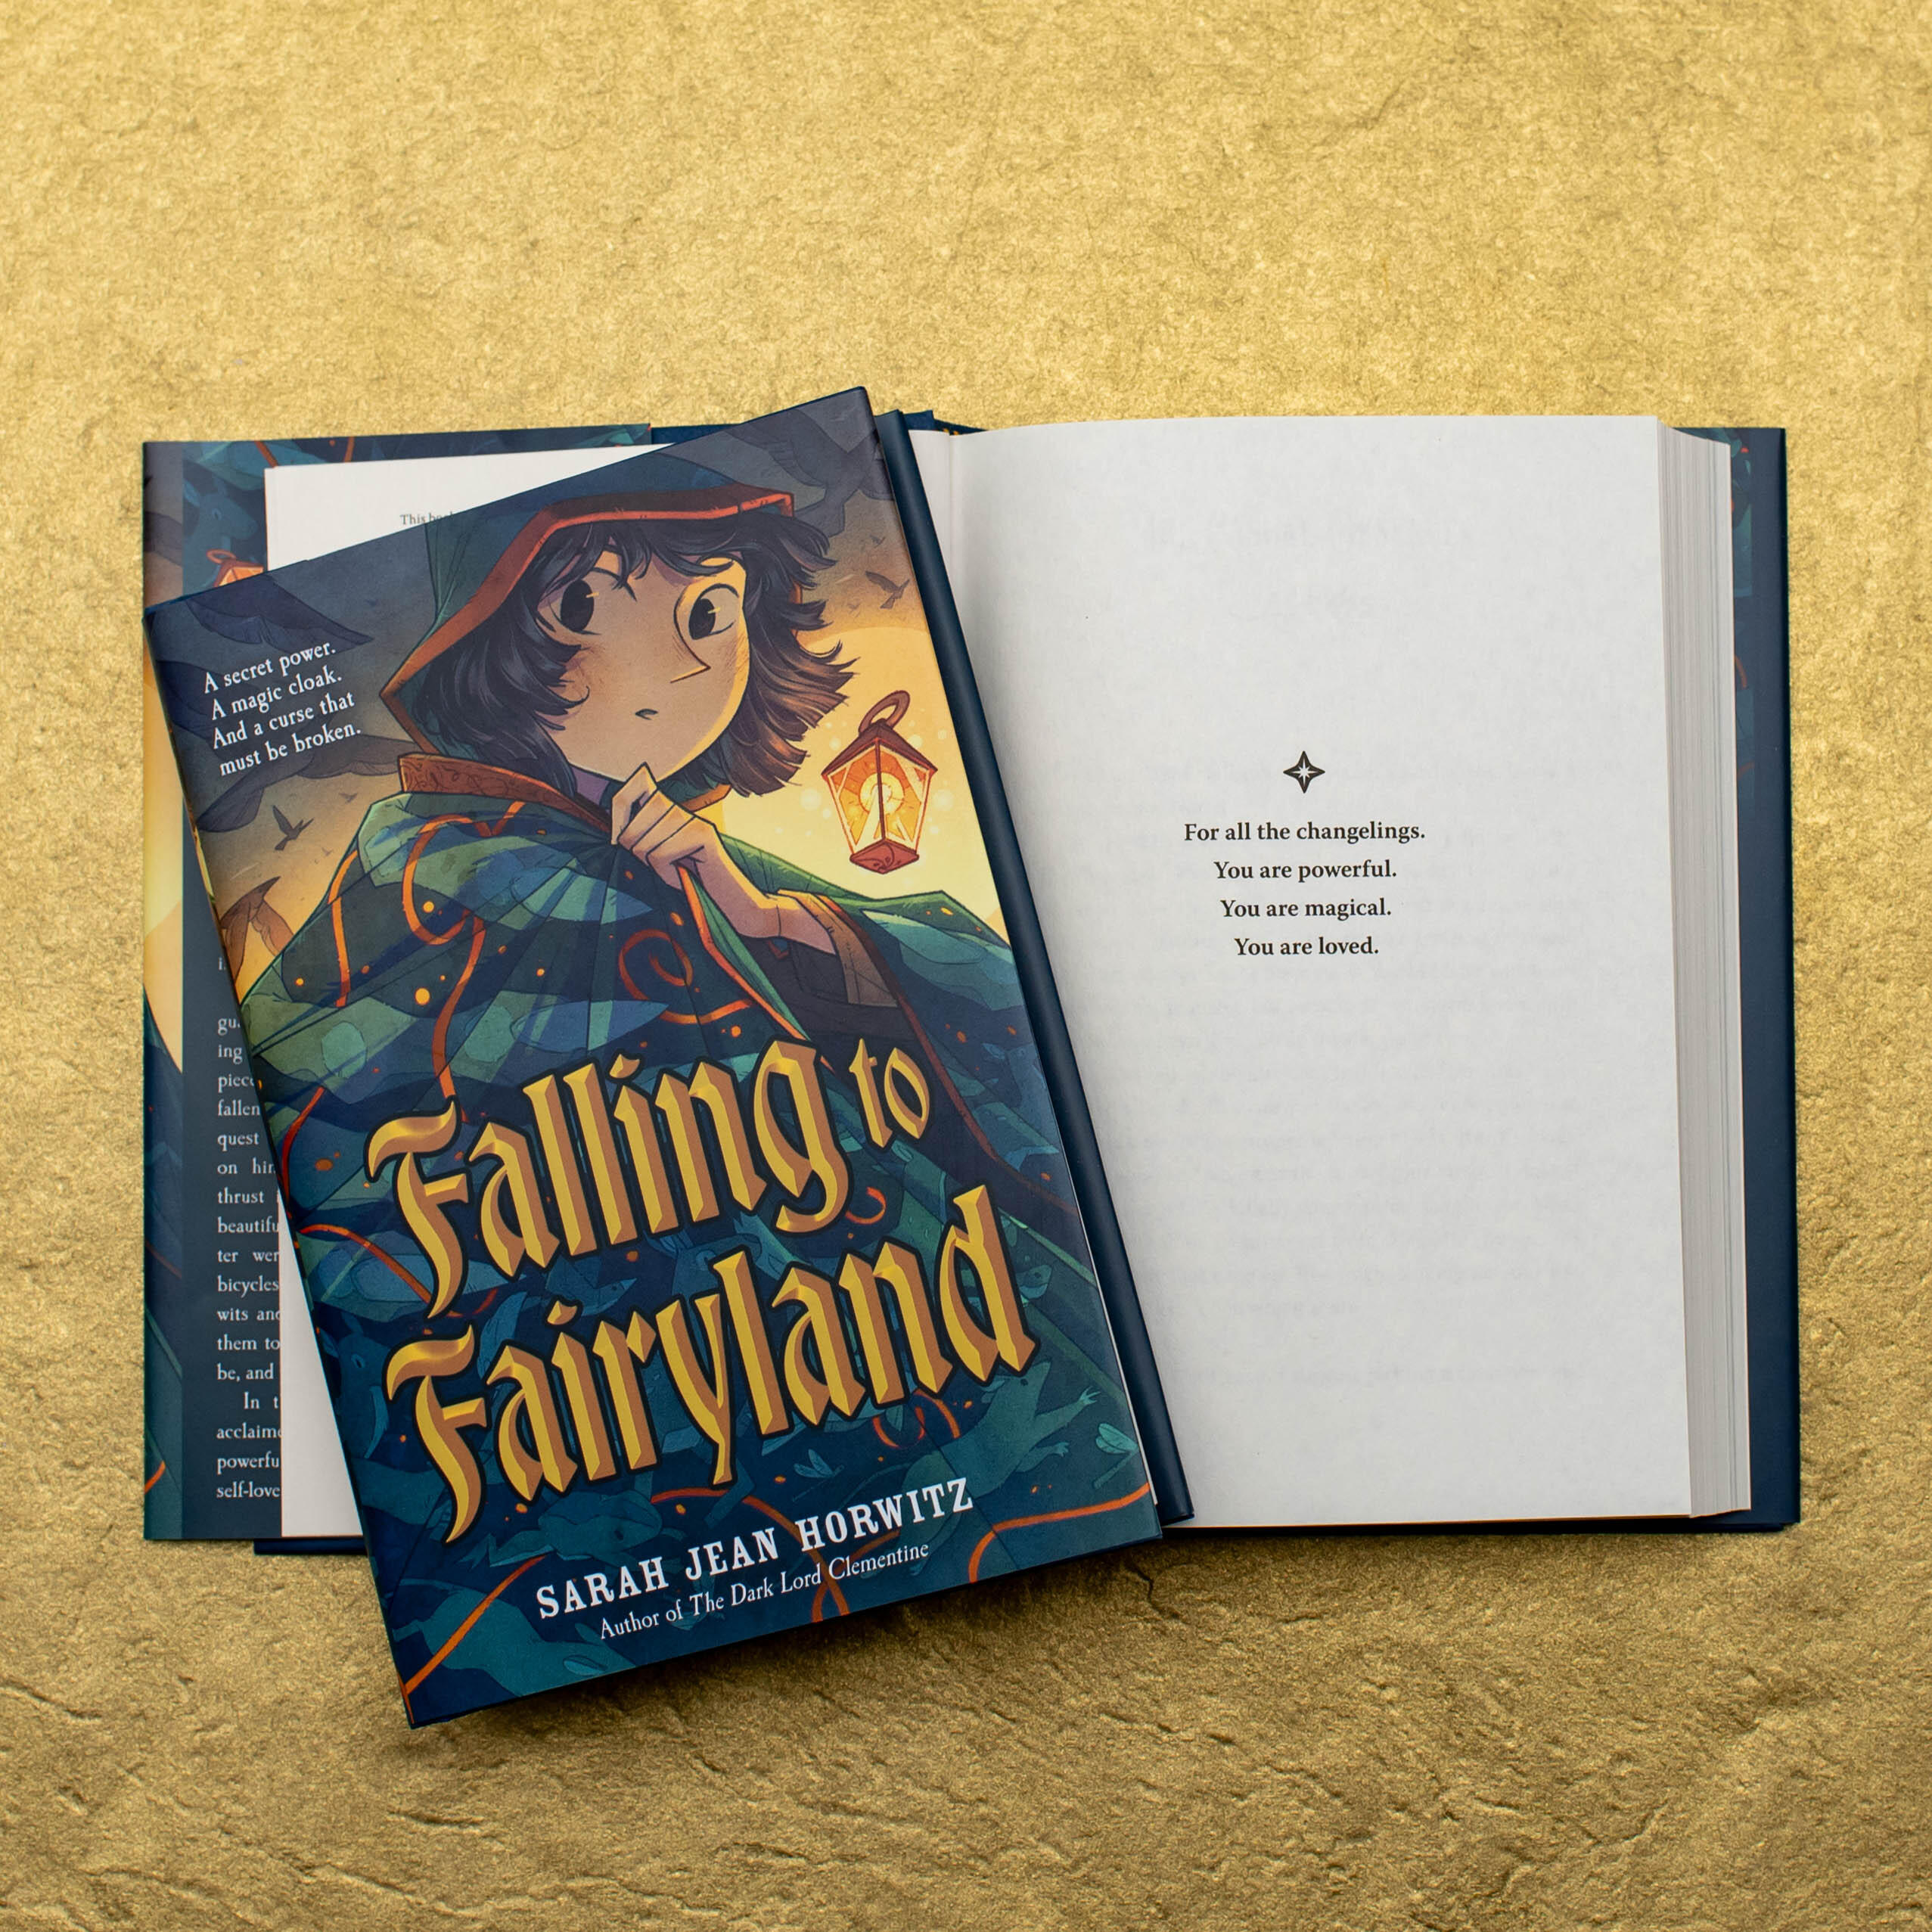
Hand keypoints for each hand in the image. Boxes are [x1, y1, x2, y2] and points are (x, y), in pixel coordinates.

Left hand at [611, 763, 835, 954]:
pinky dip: (665, 873)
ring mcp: (693, 819)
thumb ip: (639, 837)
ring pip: (643, 843)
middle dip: (634, 851)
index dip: (619, 806)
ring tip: (674, 871)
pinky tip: (681, 875)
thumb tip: (616, 831)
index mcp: (669, 808)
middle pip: (632, 825)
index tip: (618, 837)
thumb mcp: (657, 855)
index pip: (635, 785)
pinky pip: (660, 855)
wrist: (731, 900)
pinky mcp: (703, 834)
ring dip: (652, 866)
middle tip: (656, 864)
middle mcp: (680, 808)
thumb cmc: (689, 880)